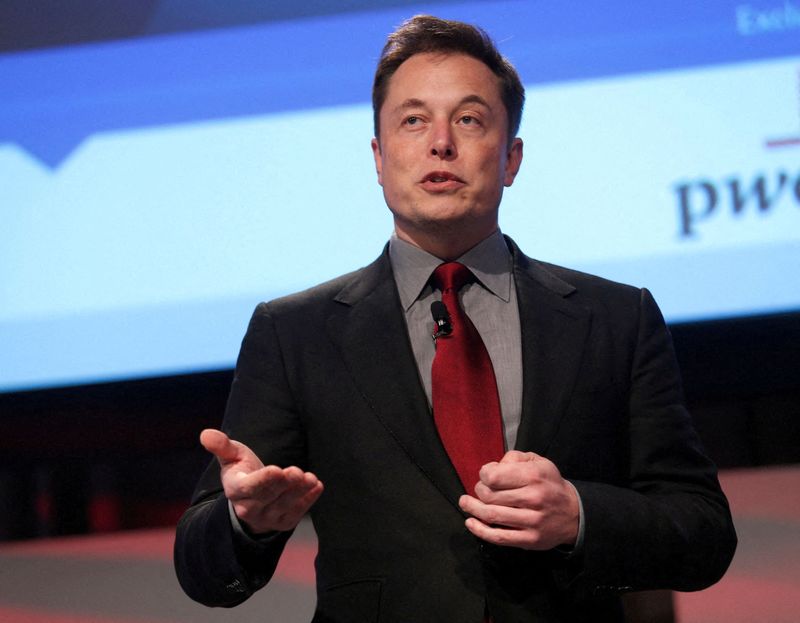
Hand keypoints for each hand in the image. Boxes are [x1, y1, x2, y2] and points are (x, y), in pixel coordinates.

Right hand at [200, 428, 322, 533]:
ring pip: (285, 505)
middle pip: (269, 496)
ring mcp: (267, 518)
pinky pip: (297, 513)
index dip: (263, 480)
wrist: (253, 498)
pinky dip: (308, 501)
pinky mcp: (283, 523)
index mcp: (235, 490)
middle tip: (297, 472)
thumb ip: (222, 446)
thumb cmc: (243, 471)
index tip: (277, 469)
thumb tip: (206, 434)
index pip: (249, 487)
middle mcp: (249, 508)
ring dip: (299, 492)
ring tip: (310, 478)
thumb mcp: (232, 457)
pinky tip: (317, 486)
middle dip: (284, 484)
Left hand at [458, 450, 578, 549]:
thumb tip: (492, 467)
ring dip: (473, 509)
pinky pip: (499, 537)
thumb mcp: (538, 462)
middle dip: (478, 491)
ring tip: (465, 503)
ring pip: (492, 515)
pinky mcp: (529, 540)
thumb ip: (514, 458)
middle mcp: (533, 498)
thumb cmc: (549, 484)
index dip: (483, 474)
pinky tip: (470, 522)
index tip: (484, 475)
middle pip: (490, 496)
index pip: (494, 476)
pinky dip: (480, 530)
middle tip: (478, 490)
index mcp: (534, 476)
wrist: (573, 514)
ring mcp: (532, 521)